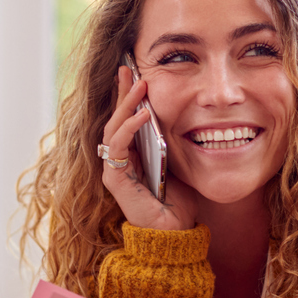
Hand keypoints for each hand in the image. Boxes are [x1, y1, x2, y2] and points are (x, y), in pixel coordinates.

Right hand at [100, 64, 198, 230]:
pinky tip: (144, 113)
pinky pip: (118, 146)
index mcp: (133, 153)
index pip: (126, 117)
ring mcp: (114, 167)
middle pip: (115, 117)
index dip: (127, 94)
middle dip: (122, 91)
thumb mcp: (178, 162)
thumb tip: (184, 114)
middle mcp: (120, 158)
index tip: (134, 69)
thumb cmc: (178, 200)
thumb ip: (172, 141)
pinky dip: (130, 127)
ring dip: (126, 103)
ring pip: (113, 127)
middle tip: (129, 66)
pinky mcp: (114, 178)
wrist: (175, 231)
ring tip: (141, 85)